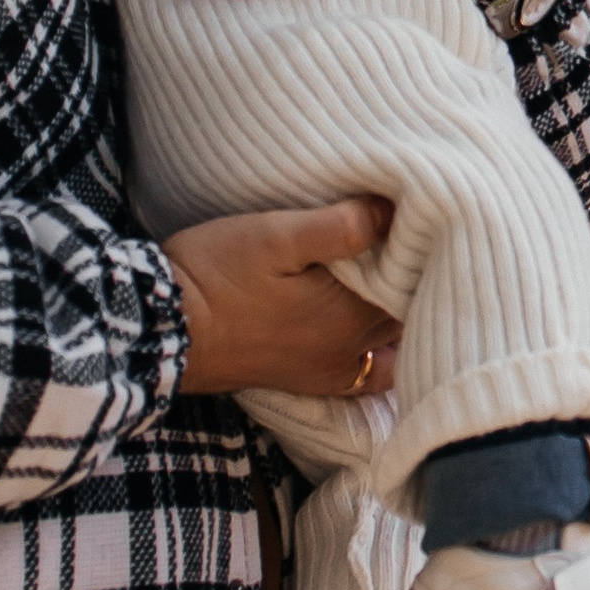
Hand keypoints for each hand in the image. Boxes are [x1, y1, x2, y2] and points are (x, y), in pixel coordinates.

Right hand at [166, 198, 403, 399]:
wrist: (163, 329)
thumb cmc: (216, 275)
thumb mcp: (274, 235)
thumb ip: (338, 226)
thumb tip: (392, 210)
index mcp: (351, 314)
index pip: (418, 284)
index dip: (425, 251)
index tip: (423, 220)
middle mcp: (350, 350)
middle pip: (410, 314)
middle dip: (418, 279)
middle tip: (416, 239)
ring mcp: (329, 369)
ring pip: (393, 342)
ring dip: (402, 311)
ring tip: (399, 275)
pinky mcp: (307, 379)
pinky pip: (367, 373)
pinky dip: (384, 351)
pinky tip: (379, 330)